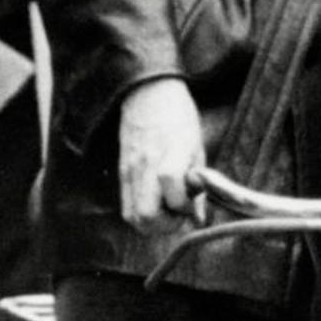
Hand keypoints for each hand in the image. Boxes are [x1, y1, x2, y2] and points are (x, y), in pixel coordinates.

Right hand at [116, 78, 206, 231]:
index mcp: (170, 154)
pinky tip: (156, 202)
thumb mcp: (198, 148)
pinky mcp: (121, 172)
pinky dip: (141, 212)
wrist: (147, 94)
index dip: (184, 205)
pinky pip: (126, 205)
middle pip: (146, 215)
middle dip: (166, 225)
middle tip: (179, 215)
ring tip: (168, 210)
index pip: (172, 191)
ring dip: (152, 223)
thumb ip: (198, 185)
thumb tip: (199, 218)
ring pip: (133, 216)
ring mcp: (130, 170)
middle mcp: (146, 166)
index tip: (192, 203)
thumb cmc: (179, 119)